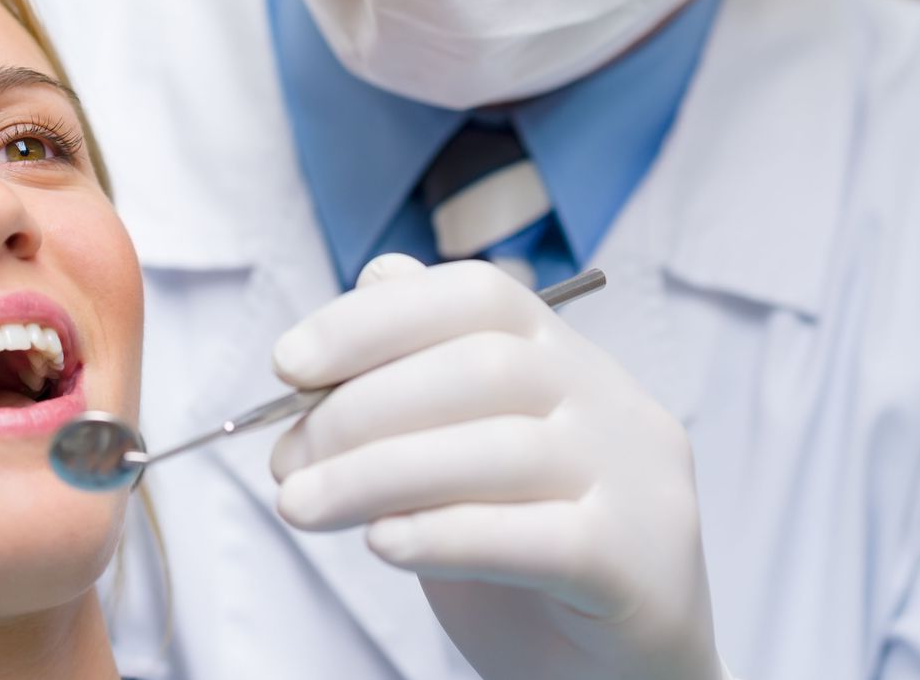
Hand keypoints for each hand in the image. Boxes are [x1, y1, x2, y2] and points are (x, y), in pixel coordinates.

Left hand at [271, 255, 724, 679]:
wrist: (617, 676)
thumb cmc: (529, 564)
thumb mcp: (465, 460)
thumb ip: (428, 381)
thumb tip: (374, 279)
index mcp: (569, 362)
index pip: (479, 296)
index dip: (374, 319)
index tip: (287, 366)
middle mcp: (612, 405)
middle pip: (482, 367)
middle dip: (359, 408)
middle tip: (283, 462)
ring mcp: (635, 482)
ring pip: (499, 450)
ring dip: (376, 473)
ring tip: (301, 505)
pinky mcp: (636, 563)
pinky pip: (535, 538)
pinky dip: (443, 534)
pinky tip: (381, 545)